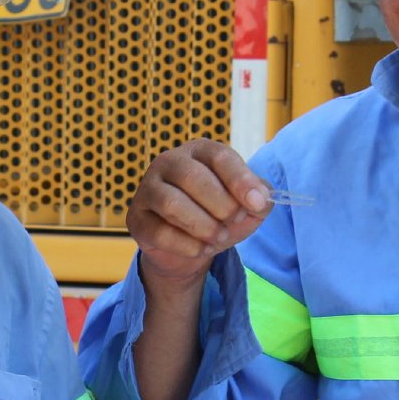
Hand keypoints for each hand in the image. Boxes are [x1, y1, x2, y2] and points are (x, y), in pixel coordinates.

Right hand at [126, 140, 273, 288]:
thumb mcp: (246, 207)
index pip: (219, 156)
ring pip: (173, 204)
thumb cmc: (218, 217)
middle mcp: (169, 162)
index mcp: (199, 151)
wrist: (189, 249)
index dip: (240, 180)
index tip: (257, 203)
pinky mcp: (136, 218)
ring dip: (203, 226)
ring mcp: (147, 188)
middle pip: (192, 177)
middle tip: (233, 221)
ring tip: (218, 237)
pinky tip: (199, 248)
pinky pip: (160, 232)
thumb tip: (262, 199)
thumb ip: (260, 199)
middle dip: (221, 206)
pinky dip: (187, 246)